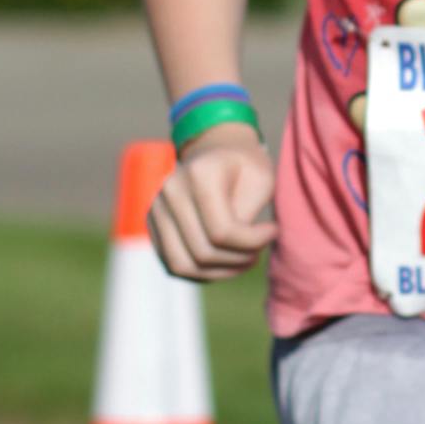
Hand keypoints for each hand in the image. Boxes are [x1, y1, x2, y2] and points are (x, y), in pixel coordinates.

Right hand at [148, 126, 277, 281]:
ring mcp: (155, 209)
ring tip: (243, 261)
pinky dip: (202, 272)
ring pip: (183, 265)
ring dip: (219, 273)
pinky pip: (174, 265)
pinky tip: (225, 262)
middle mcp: (169, 191)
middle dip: (238, 260)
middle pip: (202, 252)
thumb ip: (248, 215)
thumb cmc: (245, 166)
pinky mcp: (152, 226)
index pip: (222, 231)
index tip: (273, 231)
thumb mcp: (261, 180)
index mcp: (198, 173)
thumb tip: (238, 251)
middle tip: (258, 251)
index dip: (253, 242)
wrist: (215, 150)